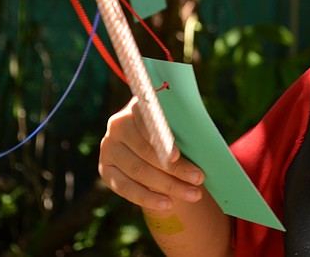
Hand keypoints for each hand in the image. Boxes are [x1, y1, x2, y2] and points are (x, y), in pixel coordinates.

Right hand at [99, 97, 205, 211]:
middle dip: (174, 168)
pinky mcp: (105, 169)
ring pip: (138, 171)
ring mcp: (109, 147)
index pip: (148, 122)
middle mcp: (118, 124)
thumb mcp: (177, 121)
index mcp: (136, 105)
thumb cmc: (173, 129)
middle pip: (146, 150)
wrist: (150, 141)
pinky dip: (147, 198)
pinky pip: (124, 187)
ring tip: (192, 194)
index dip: (161, 138)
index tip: (176, 154)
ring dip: (167, 185)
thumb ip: (184, 127)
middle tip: (199, 179)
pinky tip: (167, 204)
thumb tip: (205, 145)